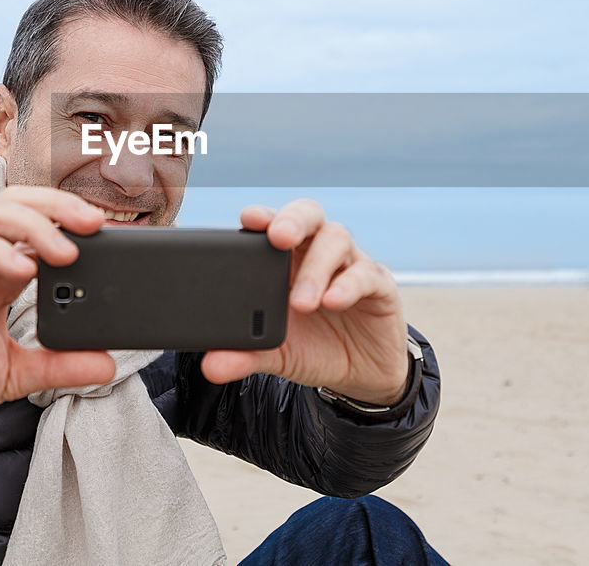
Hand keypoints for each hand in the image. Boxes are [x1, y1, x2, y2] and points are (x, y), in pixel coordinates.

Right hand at [0, 187, 115, 439]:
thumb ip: (59, 365)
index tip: (111, 235)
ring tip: (66, 249)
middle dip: (60, 206)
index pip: (39, 228)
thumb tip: (109, 364)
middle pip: (19, 204)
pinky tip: (22, 270)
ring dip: (34, 223)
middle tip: (97, 224)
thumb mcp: (13, 373)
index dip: (73, 222)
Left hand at [200, 200, 408, 405]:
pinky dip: (348, 285)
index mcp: (286, 259)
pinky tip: (333, 302)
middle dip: (292, 220)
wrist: (360, 375)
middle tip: (278, 237)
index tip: (248, 218)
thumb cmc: (313, 348)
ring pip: (336, 239)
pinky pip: (366, 273)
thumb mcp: (276, 354)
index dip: (262, 216)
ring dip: (316, 267)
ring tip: (301, 302)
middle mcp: (317, 252)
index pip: (273, 224)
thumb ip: (244, 355)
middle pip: (308, 214)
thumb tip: (210, 366)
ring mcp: (350, 265)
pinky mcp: (378, 285)